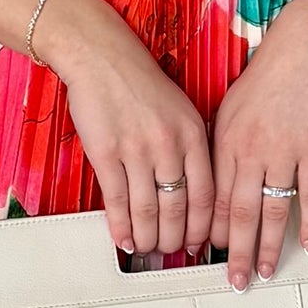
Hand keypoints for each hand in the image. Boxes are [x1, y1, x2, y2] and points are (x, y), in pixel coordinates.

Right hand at [33, 0, 211, 254]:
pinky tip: (122, 238)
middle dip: (176, 238)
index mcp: (192, 134)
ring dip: (148, 237)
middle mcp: (168, 144)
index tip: (200, 242)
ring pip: (148, 209)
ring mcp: (136, 149)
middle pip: (178, 208)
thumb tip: (194, 190)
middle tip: (172, 252)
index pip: (206, 194)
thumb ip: (191, 146)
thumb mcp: (181, 109)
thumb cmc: (139, 81)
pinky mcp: (105, 152)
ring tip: (147, 249)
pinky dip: (121, 225)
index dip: (203, 226)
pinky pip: (117, 200)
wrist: (101, 55)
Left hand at [210, 0, 307, 290]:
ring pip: (273, 210)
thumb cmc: (264, 80)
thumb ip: (219, 149)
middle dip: (235, 252)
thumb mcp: (226, 111)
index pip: (214, 199)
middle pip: (240, 213)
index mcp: (224, 144)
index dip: (212, 232)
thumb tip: (210, 185)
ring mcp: (283, 153)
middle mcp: (250, 152)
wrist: (302, 51)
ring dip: (270, 246)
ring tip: (266, 271)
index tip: (208, 255)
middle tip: (235, 280)